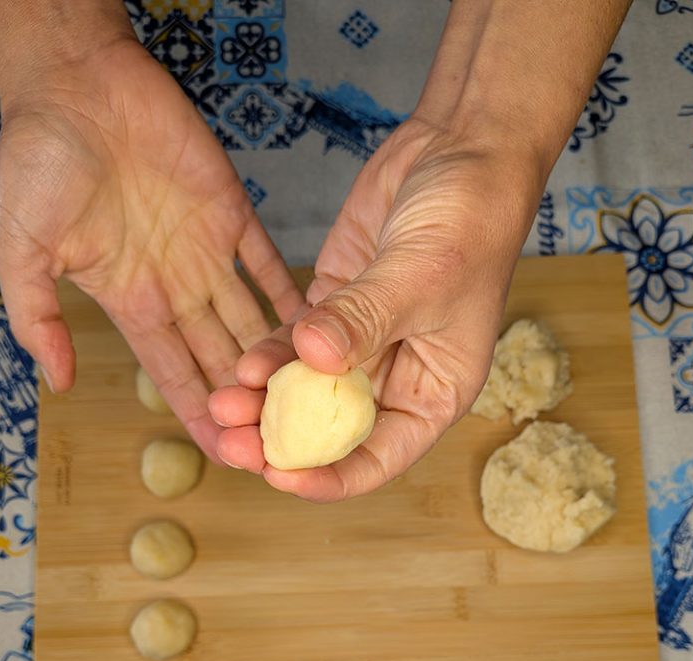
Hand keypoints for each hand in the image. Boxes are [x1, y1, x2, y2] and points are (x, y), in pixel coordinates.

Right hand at [0, 32, 301, 457]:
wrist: (73, 83)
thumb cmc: (38, 160)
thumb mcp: (20, 249)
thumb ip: (36, 316)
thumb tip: (58, 383)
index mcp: (130, 301)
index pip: (174, 374)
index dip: (202, 414)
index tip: (231, 456)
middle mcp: (174, 286)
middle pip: (221, 358)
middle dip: (248, 402)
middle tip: (286, 441)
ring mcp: (205, 252)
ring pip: (251, 320)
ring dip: (277, 361)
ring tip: (312, 401)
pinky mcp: (231, 211)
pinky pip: (267, 262)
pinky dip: (291, 294)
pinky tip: (321, 330)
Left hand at [209, 117, 542, 498]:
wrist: (463, 150)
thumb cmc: (471, 221)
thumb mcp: (421, 276)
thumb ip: (364, 320)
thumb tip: (310, 359)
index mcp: (434, 393)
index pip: (380, 458)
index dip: (330, 477)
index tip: (281, 477)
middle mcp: (396, 379)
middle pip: (332, 432)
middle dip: (282, 442)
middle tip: (234, 445)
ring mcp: (362, 345)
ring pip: (305, 392)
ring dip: (264, 404)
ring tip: (222, 405)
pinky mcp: (334, 310)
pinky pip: (293, 346)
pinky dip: (267, 358)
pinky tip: (239, 365)